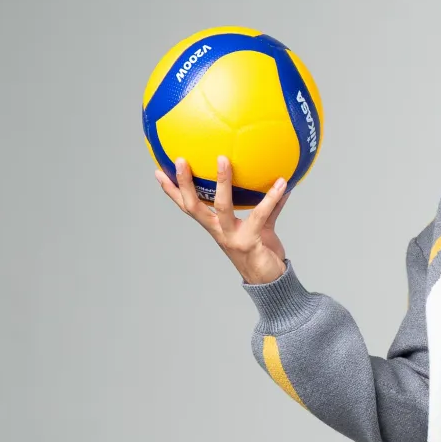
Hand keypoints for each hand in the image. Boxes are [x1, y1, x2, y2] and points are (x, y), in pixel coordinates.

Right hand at [154, 153, 292, 284]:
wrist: (272, 282)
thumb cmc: (263, 253)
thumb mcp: (262, 227)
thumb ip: (268, 206)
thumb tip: (279, 181)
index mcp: (216, 227)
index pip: (189, 207)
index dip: (172, 192)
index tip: (159, 172)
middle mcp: (219, 232)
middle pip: (195, 207)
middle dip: (185, 184)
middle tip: (180, 160)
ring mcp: (232, 237)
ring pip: (222, 206)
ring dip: (222, 182)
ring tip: (223, 160)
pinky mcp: (249, 242)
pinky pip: (260, 215)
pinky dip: (272, 198)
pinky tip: (282, 183)